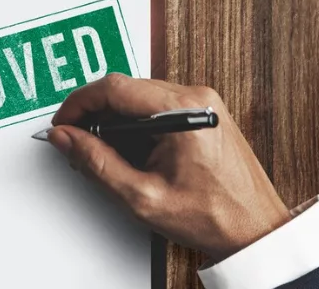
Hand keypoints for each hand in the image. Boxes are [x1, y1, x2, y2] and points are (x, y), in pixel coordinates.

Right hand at [47, 73, 291, 260]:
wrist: (255, 231)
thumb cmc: (213, 217)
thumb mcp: (141, 196)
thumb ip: (96, 162)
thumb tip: (66, 138)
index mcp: (184, 110)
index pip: (114, 87)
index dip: (79, 104)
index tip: (63, 124)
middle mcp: (196, 98)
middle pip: (125, 89)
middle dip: (94, 115)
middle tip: (78, 145)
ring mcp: (203, 103)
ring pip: (138, 97)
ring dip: (114, 122)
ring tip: (106, 156)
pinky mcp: (204, 113)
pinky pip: (156, 106)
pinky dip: (134, 125)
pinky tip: (131, 153)